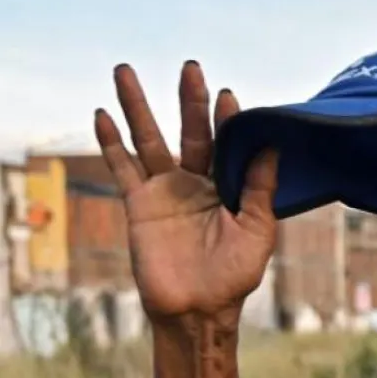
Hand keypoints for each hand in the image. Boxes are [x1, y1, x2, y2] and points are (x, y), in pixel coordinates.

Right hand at [95, 61, 277, 319]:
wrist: (198, 310)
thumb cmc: (235, 275)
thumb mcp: (257, 229)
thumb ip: (260, 187)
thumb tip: (273, 145)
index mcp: (229, 187)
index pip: (227, 144)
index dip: (228, 121)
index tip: (229, 96)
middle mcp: (196, 183)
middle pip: (190, 132)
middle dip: (189, 101)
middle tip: (191, 67)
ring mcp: (165, 191)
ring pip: (149, 139)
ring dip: (138, 106)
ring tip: (126, 71)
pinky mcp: (139, 204)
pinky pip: (122, 167)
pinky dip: (110, 143)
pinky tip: (103, 115)